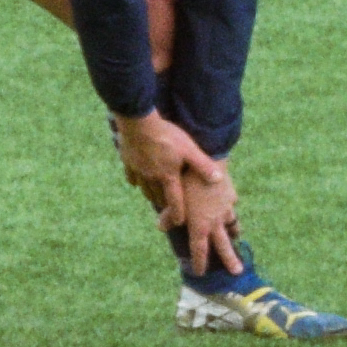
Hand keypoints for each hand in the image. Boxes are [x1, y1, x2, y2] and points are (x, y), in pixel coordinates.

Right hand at [111, 106, 207, 229]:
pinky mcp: (128, 163)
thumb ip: (203, 165)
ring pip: (145, 191)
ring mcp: (138, 171)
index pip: (174, 202)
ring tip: (157, 197)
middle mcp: (152, 179)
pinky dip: (136, 182)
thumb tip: (218, 179)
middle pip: (158, 198)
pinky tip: (138, 181)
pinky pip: (132, 178)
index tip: (179, 223)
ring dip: (152, 196)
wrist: (138, 123)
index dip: (178, 214)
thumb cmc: (166, 136)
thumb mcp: (189, 149)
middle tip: (170, 208)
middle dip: (165, 205)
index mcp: (168, 177)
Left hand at [165, 151, 243, 279]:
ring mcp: (226, 208)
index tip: (200, 273)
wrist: (209, 160)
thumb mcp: (174, 199)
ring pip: (232, 224)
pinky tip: (228, 204)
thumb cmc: (186, 180)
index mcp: (200, 225)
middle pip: (223, 244)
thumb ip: (169, 215)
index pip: (200, 249)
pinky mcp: (230, 195)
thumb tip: (160, 227)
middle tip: (237, 271)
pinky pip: (230, 205)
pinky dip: (228, 208)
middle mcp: (215, 220)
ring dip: (234, 233)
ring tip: (236, 238)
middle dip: (230, 259)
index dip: (200, 262)